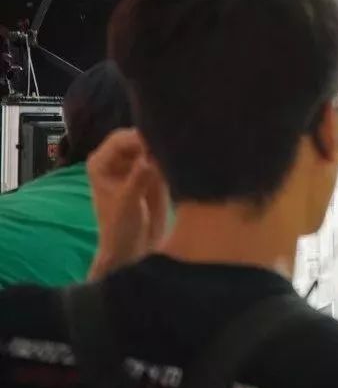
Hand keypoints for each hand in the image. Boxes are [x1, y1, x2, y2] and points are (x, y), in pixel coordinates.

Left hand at [87, 128, 168, 280]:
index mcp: (102, 162)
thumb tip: (150, 158)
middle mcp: (118, 159)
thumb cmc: (120, 229)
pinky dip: (173, 159)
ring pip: (154, 146)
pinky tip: (184, 162)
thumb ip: (138, 179)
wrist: (133, 249)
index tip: (159, 145)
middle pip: (139, 138)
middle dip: (155, 140)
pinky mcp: (155, 174)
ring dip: (166, 149)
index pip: (121, 139)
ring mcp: (137, 165)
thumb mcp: (127, 203)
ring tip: (182, 153)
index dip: (139, 139)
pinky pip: (165, 159)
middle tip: (175, 146)